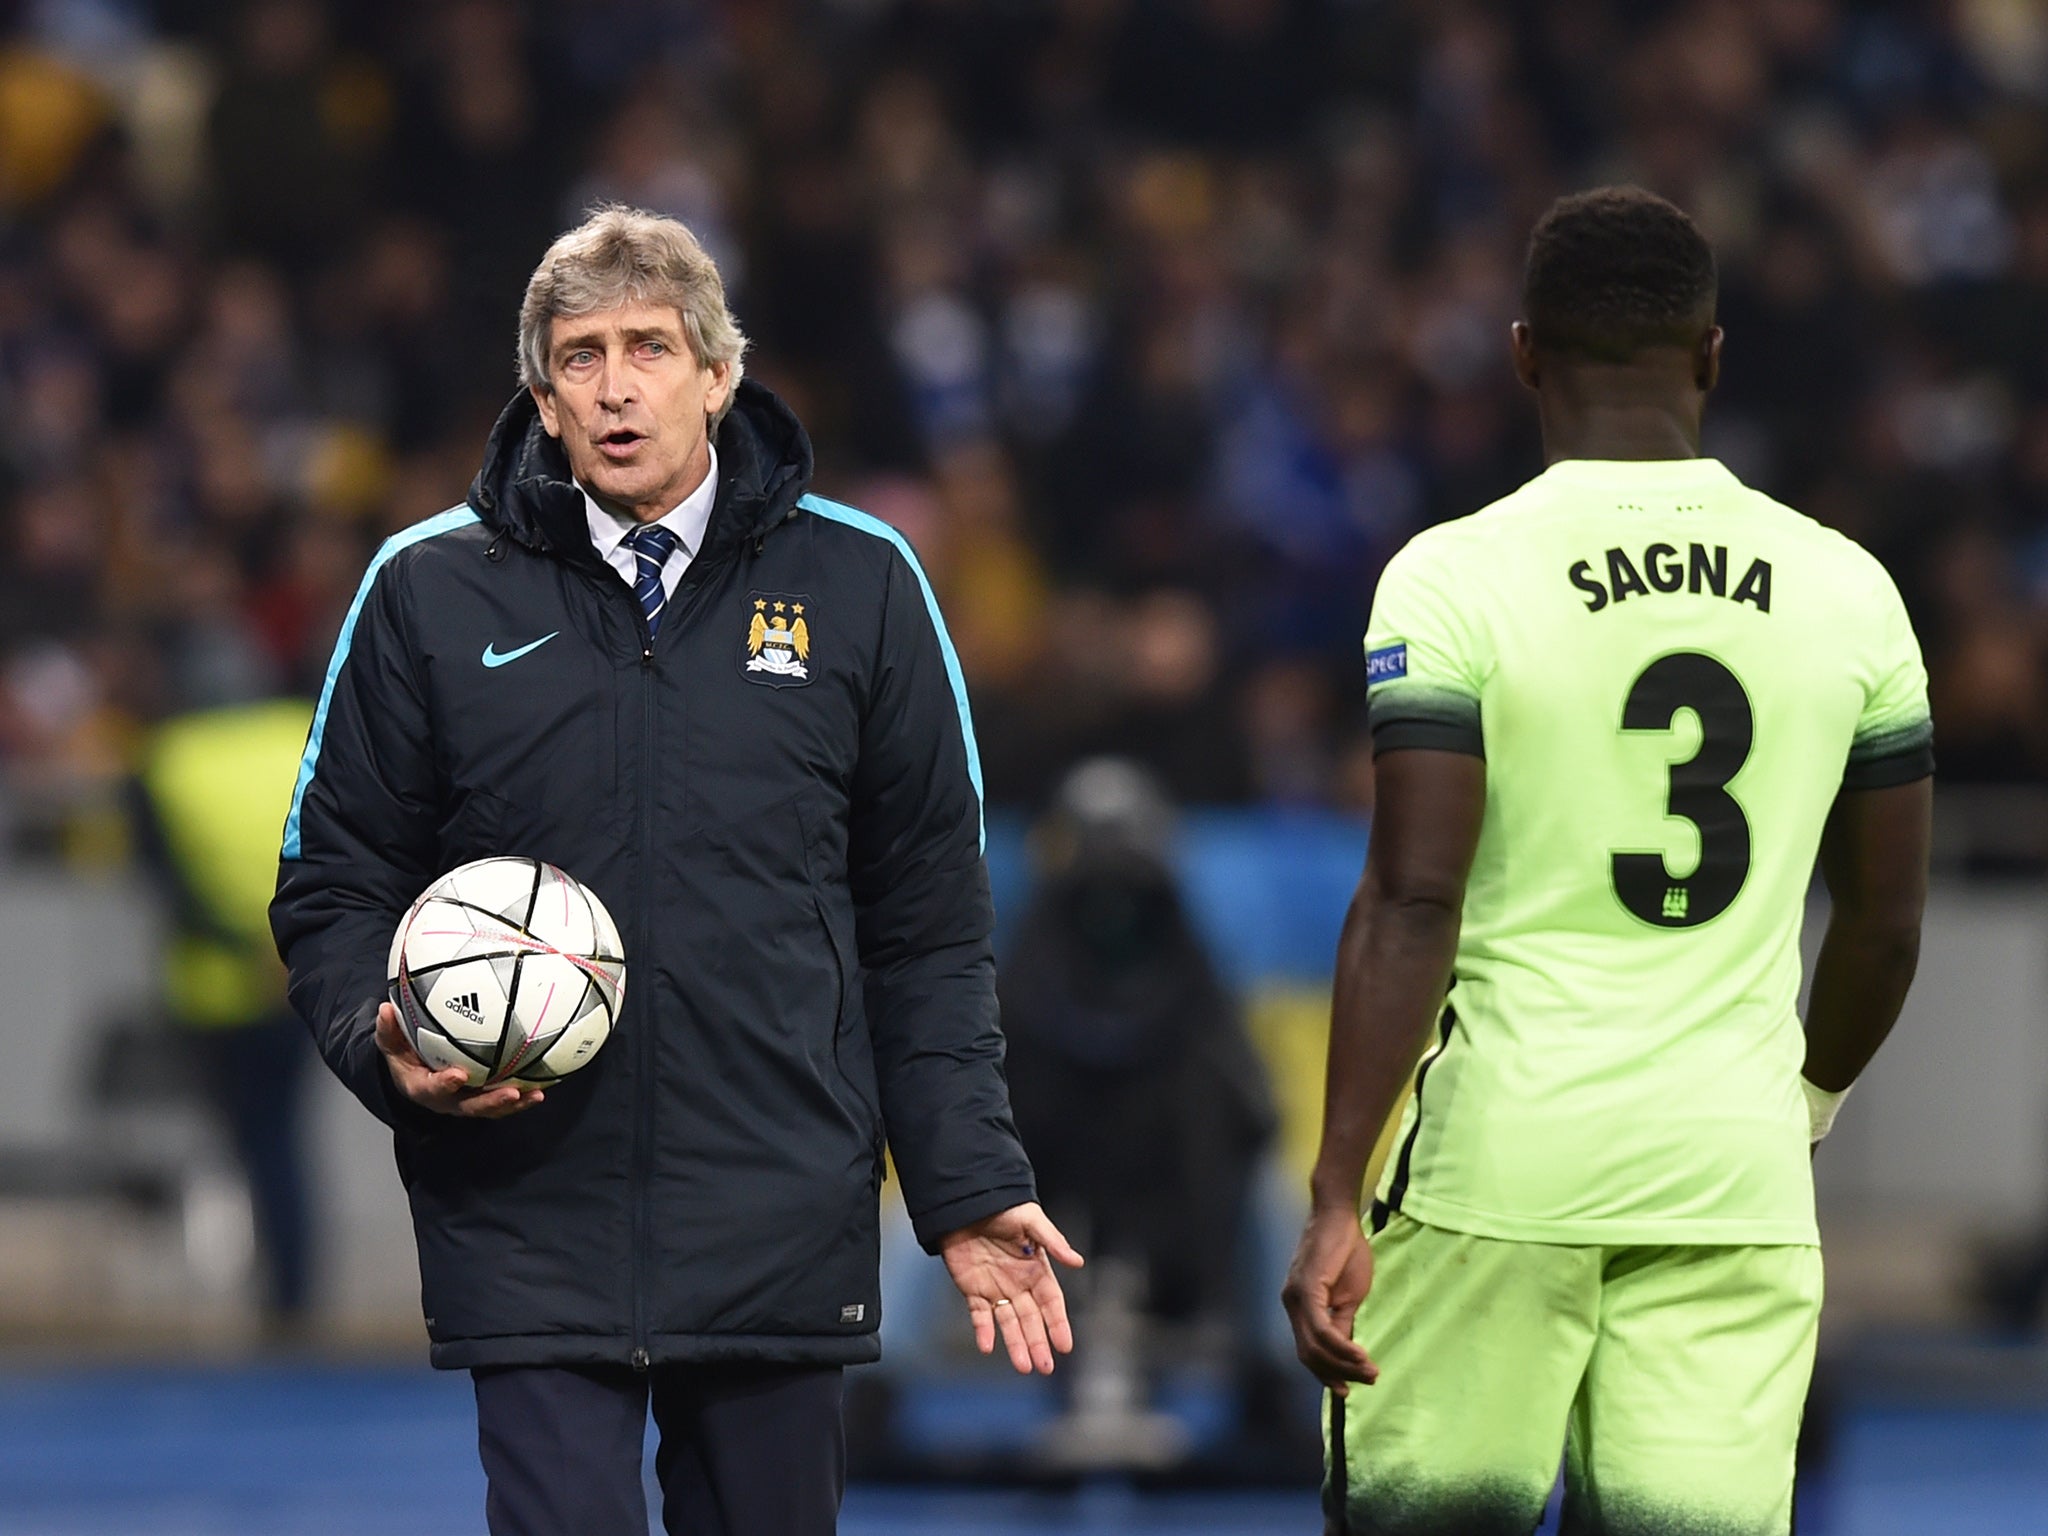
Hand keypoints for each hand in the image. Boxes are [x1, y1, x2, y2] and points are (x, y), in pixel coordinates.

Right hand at [376, 1002, 544, 1118]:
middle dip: (491, 1102)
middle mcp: (448, 1100)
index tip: (458, 1075)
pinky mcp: (485, 1098)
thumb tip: (385, 1010)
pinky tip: (546, 1084)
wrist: (415, 1073)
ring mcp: (468, 1101)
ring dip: (516, 1103)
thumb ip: (389, 1031)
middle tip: (512, 1093)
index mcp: (423, 1088)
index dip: (445, 1084)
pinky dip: (525, 1094)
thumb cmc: (406, 1057)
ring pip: (493, 1108)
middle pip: (471, 1107)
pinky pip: (506, 1099)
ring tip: (537, 1095)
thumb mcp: (391, 1045)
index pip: (433, 1089)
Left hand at [937, 1201, 1083, 1374]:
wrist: (966, 1202)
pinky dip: (983, 1331)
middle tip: (1045, 1367)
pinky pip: (978, 1315)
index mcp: (1036, 1269)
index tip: (1065, 1345)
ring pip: (1008, 1323)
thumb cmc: (1003, 1207)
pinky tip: (987, 1347)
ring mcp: (995, 1289)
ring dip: (1015, 1345)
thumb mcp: (1031, 1220)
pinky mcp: (972, 1289)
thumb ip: (1053, 1241)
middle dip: (1038, 1343)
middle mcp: (1018, 1284)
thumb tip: (1078, 1262)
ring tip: (1024, 1367)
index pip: (1051, 1302)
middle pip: (1031, 1319)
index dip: (1058, 1323)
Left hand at [1282, 1203, 1378, 1394]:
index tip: (1348, 1388)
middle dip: (1338, 1374)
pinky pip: (1321, 1329)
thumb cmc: (1345, 1251)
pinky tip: (1360, 1355)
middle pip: (1309, 1355)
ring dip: (1344, 1365)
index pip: (1308, 1351)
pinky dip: (1340, 1347)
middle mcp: (1290, 1304)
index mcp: (1298, 1307)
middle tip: (1367, 1381)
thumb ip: (1342, 1322)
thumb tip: (1347, 1353)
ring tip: (1370, 1371)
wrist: (1339, 1215)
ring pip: (1315, 1347)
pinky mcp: (1306, 1289)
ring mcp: (1295, 1297)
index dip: (1327, 1373)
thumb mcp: (1348, 1295)